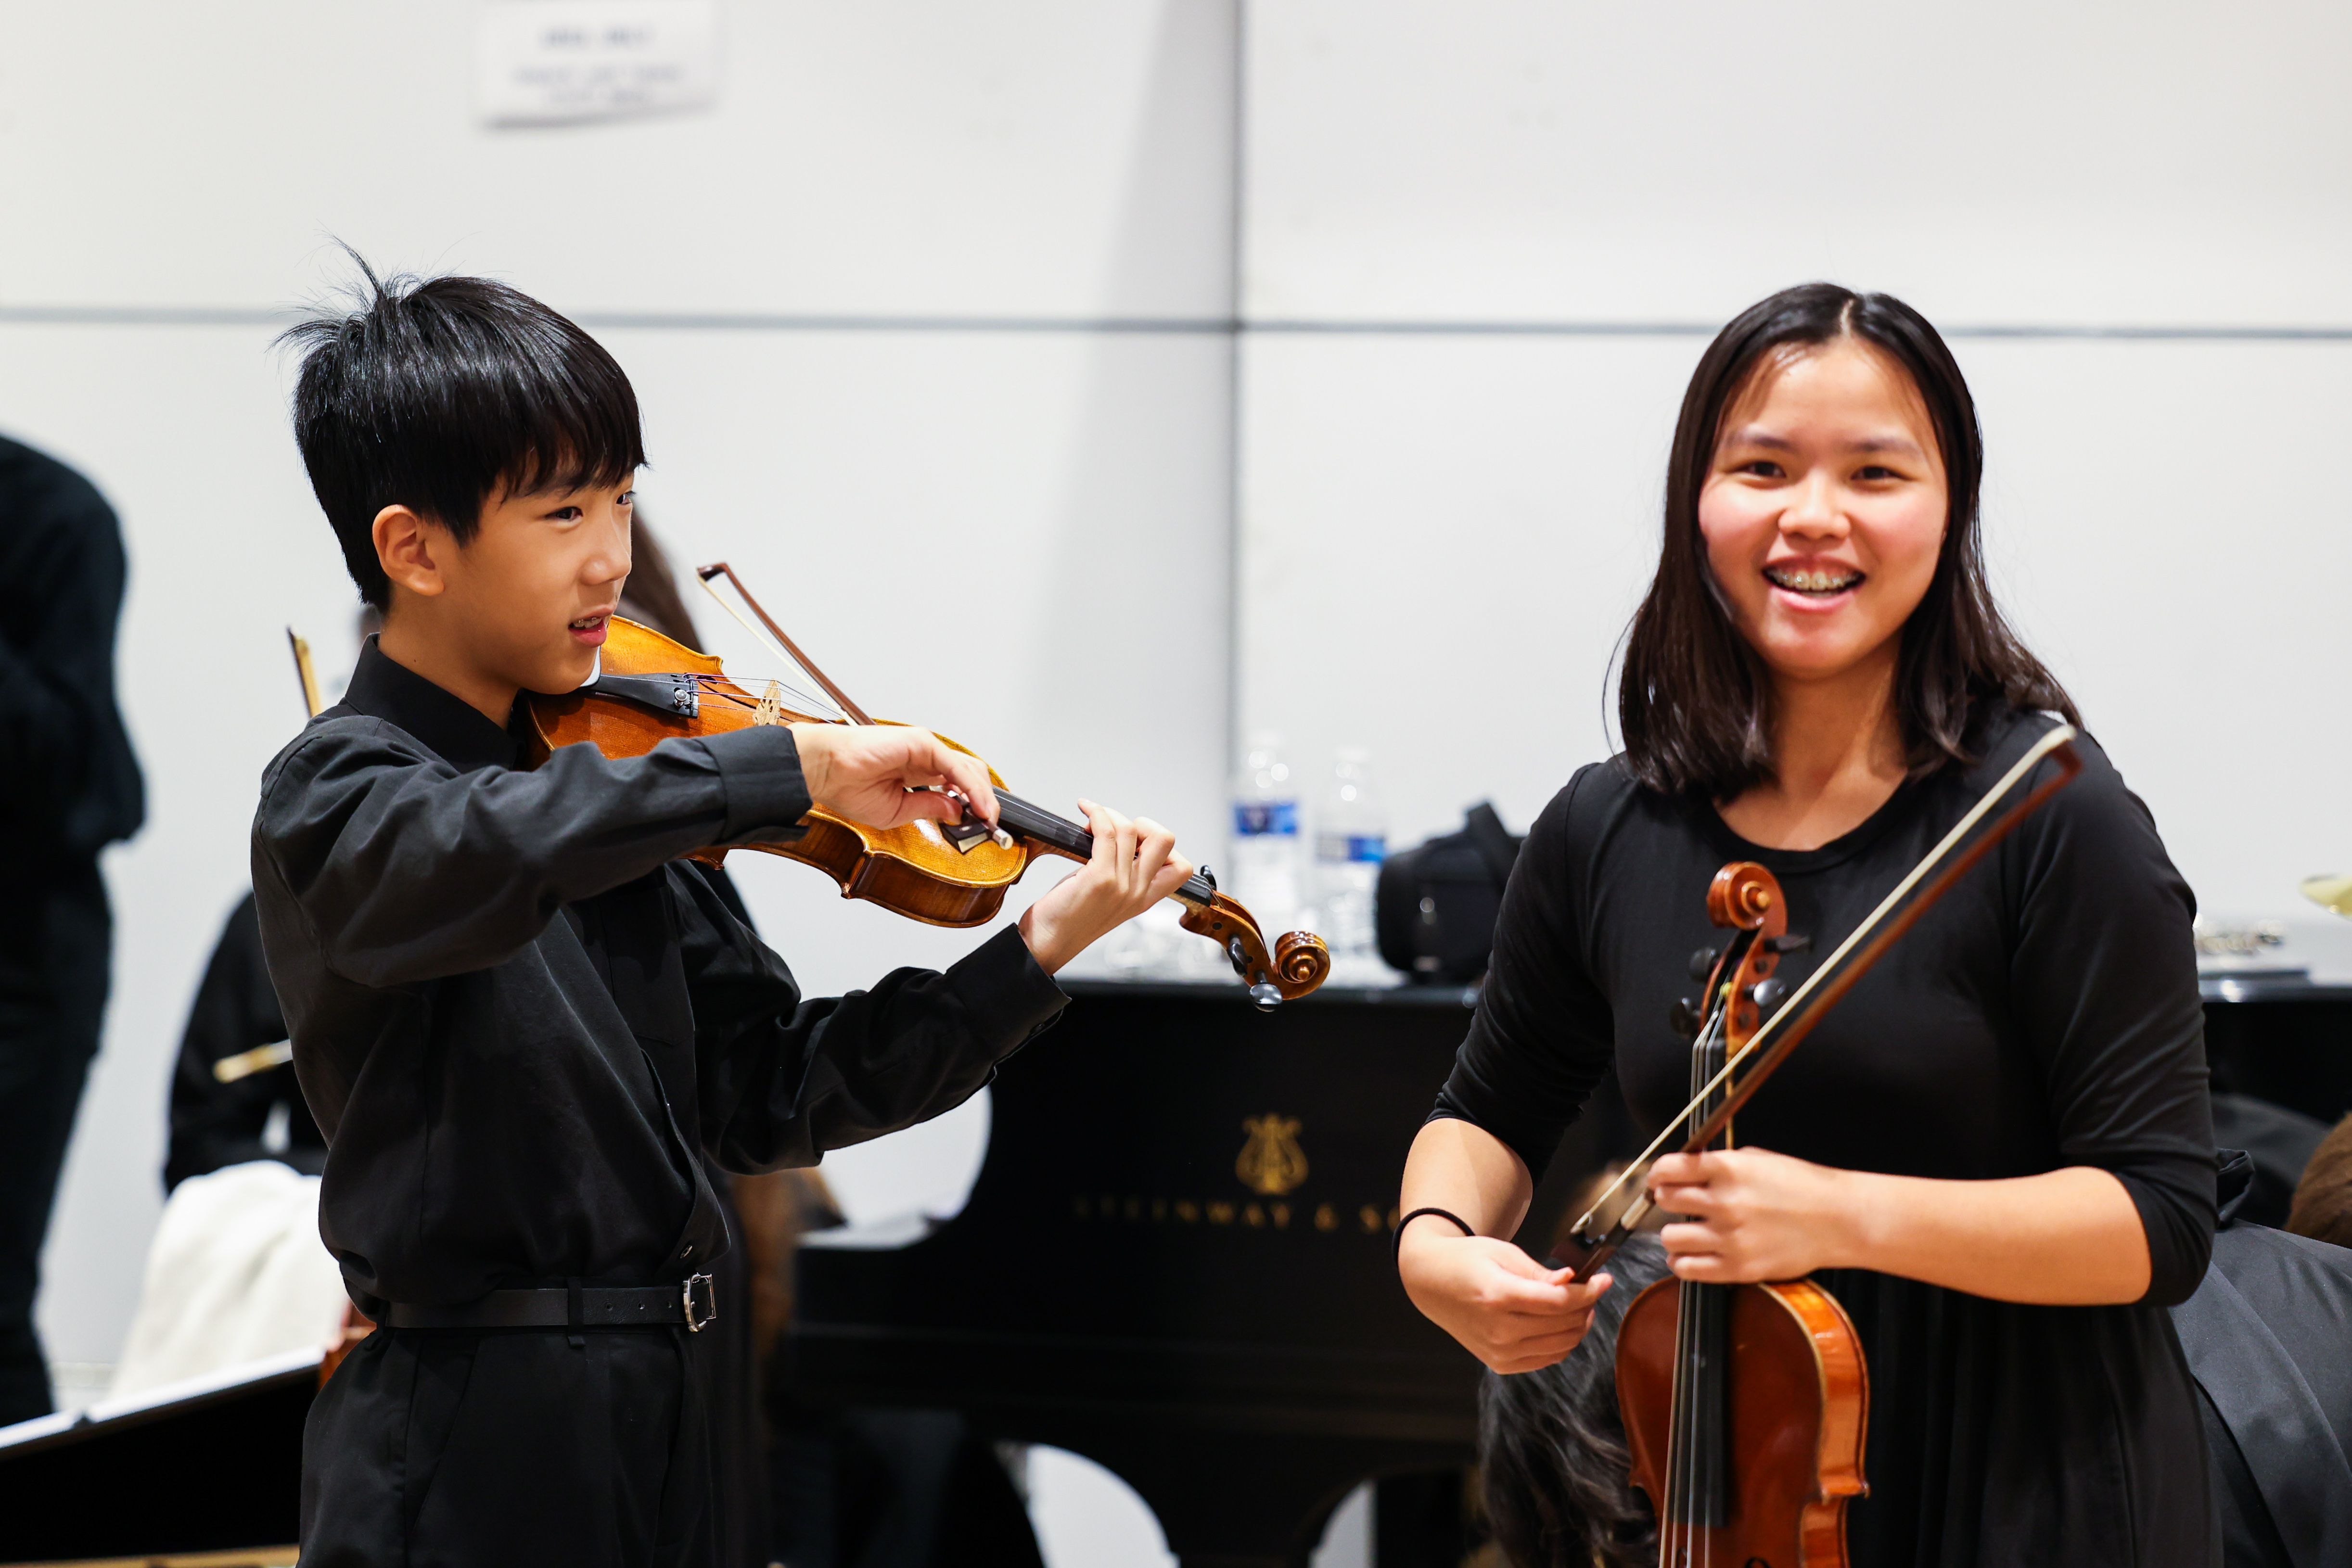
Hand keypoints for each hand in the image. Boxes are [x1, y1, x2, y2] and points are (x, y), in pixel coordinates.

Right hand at [790, 724, 998, 831]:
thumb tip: (958, 811)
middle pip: (969, 774)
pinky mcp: (922, 743)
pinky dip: (971, 787)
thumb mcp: (898, 811)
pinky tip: (978, 805)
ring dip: (983, 795)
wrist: (825, 771)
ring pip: (968, 769)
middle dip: (985, 799)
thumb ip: (930, 808)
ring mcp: (925, 747)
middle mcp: (925, 756)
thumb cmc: (848, 787)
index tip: (984, 825)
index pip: (957, 783)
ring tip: (988, 818)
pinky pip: (955, 767)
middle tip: (991, 824)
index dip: (974, 802)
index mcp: (918, 771)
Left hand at [1016, 799, 1192, 973]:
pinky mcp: (1099, 879)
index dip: (1163, 845)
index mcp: (1145, 898)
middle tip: (1119, 827)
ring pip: (1129, 830)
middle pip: (1165, 840)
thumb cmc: (1071, 919)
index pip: (1181, 867)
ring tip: (1092, 820)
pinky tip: (1087, 812)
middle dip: (1143, 823)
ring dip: (1109, 814)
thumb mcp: (1110, 899)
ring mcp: (1121, 885)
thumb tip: (1119, 837)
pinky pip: (1106, 833)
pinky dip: (1096, 815)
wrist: (1049, 942)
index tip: (1139, 840)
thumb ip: (1123, 874)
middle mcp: (1138, 892)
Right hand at [1397, 1226, 1613, 1374]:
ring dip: (1579, 1325)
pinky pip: (1547, 1358)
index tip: (1604, 1279)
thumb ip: (1539, 1273)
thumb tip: (1573, 1281)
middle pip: (1565, 1324)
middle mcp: (1499, 1330)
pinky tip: (1562, 1323)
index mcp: (1498, 1296)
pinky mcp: (1500, 1364)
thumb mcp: (1502, 1253)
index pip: (1560, 1301)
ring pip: (1562, 1345)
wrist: (1431, 1283)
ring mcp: (1499, 1352)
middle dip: (1587, 1305)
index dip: (1589, 1291)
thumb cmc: (1466, 1261)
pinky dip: (1563, 1342)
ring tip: (1578, 1304)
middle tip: (1592, 1288)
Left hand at [1647, 1146, 1862, 1283]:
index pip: (1669, 1168)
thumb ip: (1719, 1164)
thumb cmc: (1802, 1186)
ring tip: (1685, 1231)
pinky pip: (1687, 1269)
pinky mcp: (1739, 1268)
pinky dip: (1681, 1262)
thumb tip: (1685, 1168)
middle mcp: (1725, 1202)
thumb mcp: (1757, 1159)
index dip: (1658, 1173)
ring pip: (1670, 1238)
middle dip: (1666, 1199)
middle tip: (1674, 1202)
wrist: (1839, 1220)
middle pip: (1666, 1200)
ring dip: (1673, 1234)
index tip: (1659, 1178)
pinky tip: (1688, 1255)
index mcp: (1729, 1169)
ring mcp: (1731, 1238)